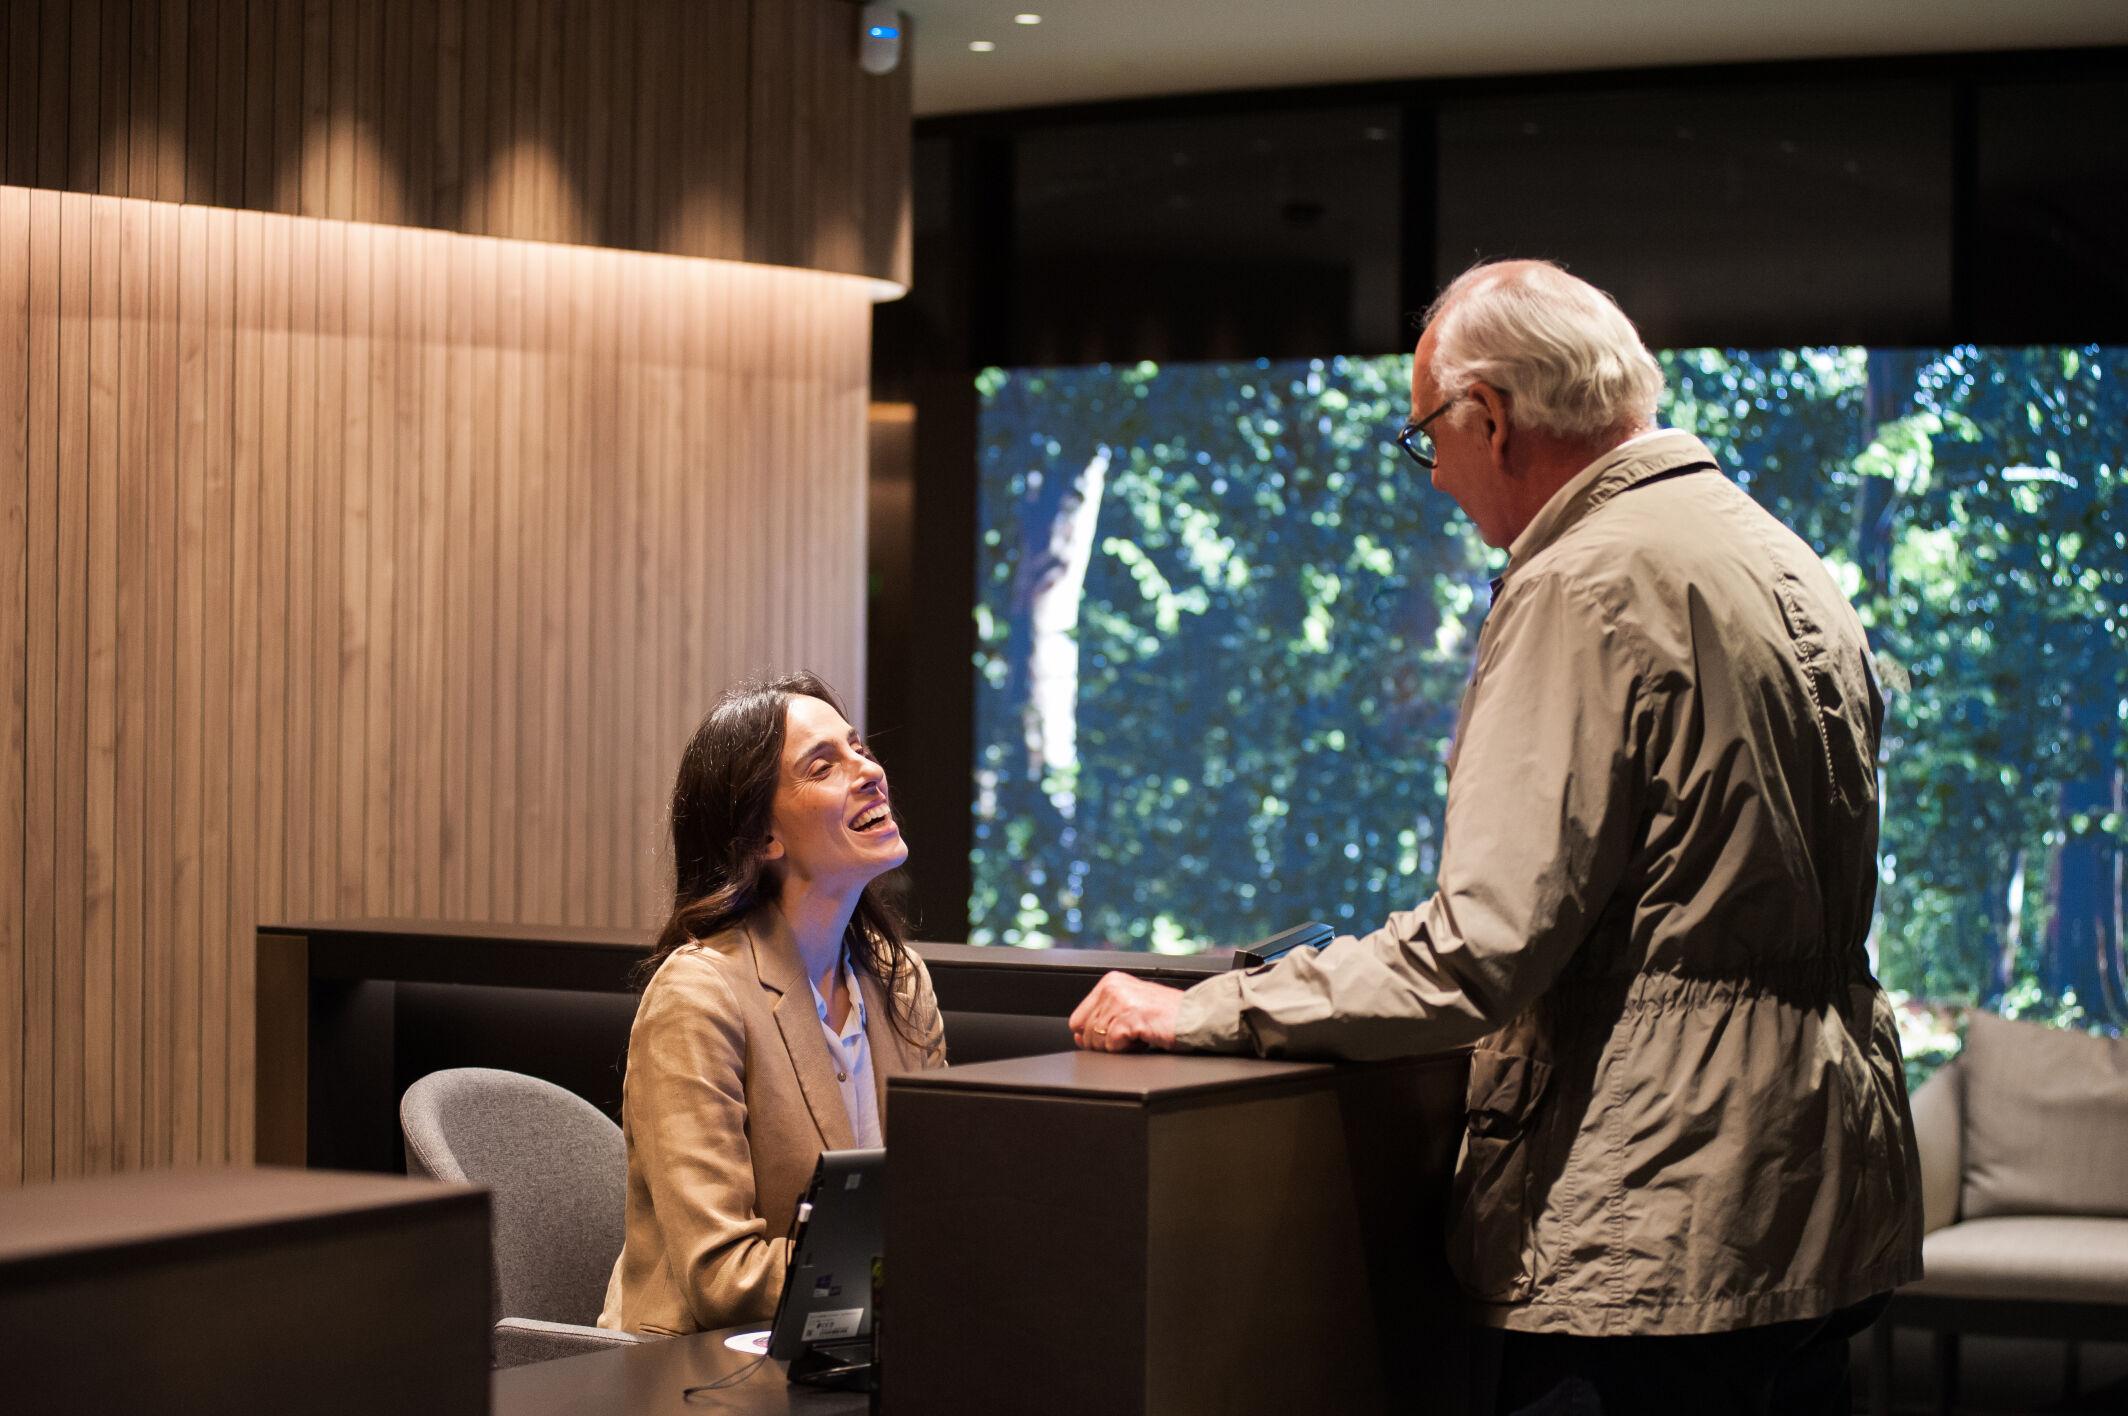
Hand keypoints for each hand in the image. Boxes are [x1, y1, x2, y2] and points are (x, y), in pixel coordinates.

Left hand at [1069, 972, 1184, 1052]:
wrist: (1196, 1017)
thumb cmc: (1169, 1015)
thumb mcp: (1131, 1008)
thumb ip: (1103, 1018)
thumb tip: (1079, 1037)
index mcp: (1110, 981)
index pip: (1077, 1018)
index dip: (1091, 1035)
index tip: (1110, 1037)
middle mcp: (1112, 988)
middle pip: (1085, 1032)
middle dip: (1104, 1043)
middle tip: (1130, 1036)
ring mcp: (1120, 1001)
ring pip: (1097, 1041)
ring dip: (1119, 1046)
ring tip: (1139, 1035)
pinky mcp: (1129, 1017)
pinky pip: (1112, 1046)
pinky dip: (1127, 1050)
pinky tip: (1143, 1039)